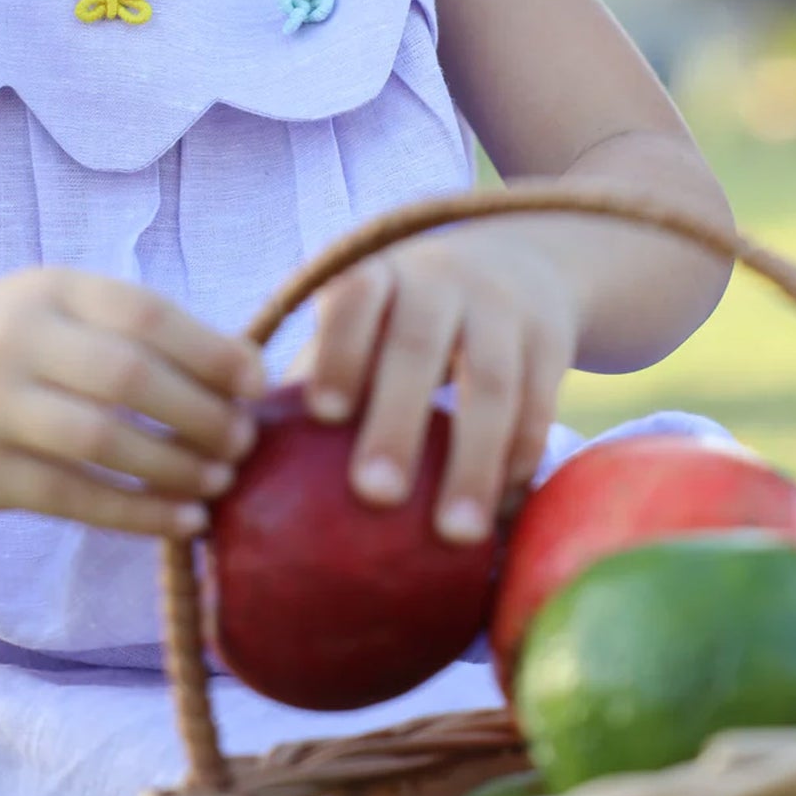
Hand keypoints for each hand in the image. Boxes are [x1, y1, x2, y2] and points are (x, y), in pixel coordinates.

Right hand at [0, 268, 265, 537]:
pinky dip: (138, 514)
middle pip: (129, 378)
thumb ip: (126, 329)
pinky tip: (183, 521)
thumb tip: (237, 373)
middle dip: (201, 414)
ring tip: (221, 481)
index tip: (257, 382)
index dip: (210, 350)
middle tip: (244, 441)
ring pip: (103, 444)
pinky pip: (74, 499)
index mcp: (49, 290)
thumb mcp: (50, 308)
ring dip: (176, 469)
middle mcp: (17, 341)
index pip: (144, 314)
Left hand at [300, 222, 580, 544]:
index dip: (340, 350)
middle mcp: (440, 282)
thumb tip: (245, 454)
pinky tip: (504, 506)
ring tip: (455, 535)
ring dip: (474, 462)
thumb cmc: (409, 314)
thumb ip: (320, 369)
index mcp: (381, 276)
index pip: (356, 297)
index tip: (323, 414)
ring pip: (491, 384)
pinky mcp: (551, 337)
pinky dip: (521, 455)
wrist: (520, 260)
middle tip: (375, 494)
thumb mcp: (370, 318)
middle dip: (397, 420)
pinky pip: (539, 400)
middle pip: (418, 348)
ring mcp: (501, 307)